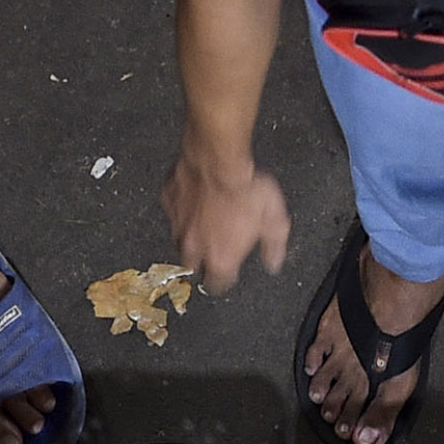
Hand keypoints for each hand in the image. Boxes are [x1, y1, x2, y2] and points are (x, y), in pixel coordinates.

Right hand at [164, 152, 290, 293]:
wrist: (218, 159)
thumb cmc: (246, 189)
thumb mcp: (275, 221)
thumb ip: (274, 247)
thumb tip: (273, 262)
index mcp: (220, 257)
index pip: (216, 284)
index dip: (223, 281)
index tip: (227, 276)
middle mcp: (194, 246)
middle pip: (192, 266)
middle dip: (202, 262)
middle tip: (213, 250)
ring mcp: (177, 223)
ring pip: (180, 239)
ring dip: (192, 235)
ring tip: (206, 223)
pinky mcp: (168, 200)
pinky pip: (174, 210)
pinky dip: (183, 208)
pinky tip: (195, 198)